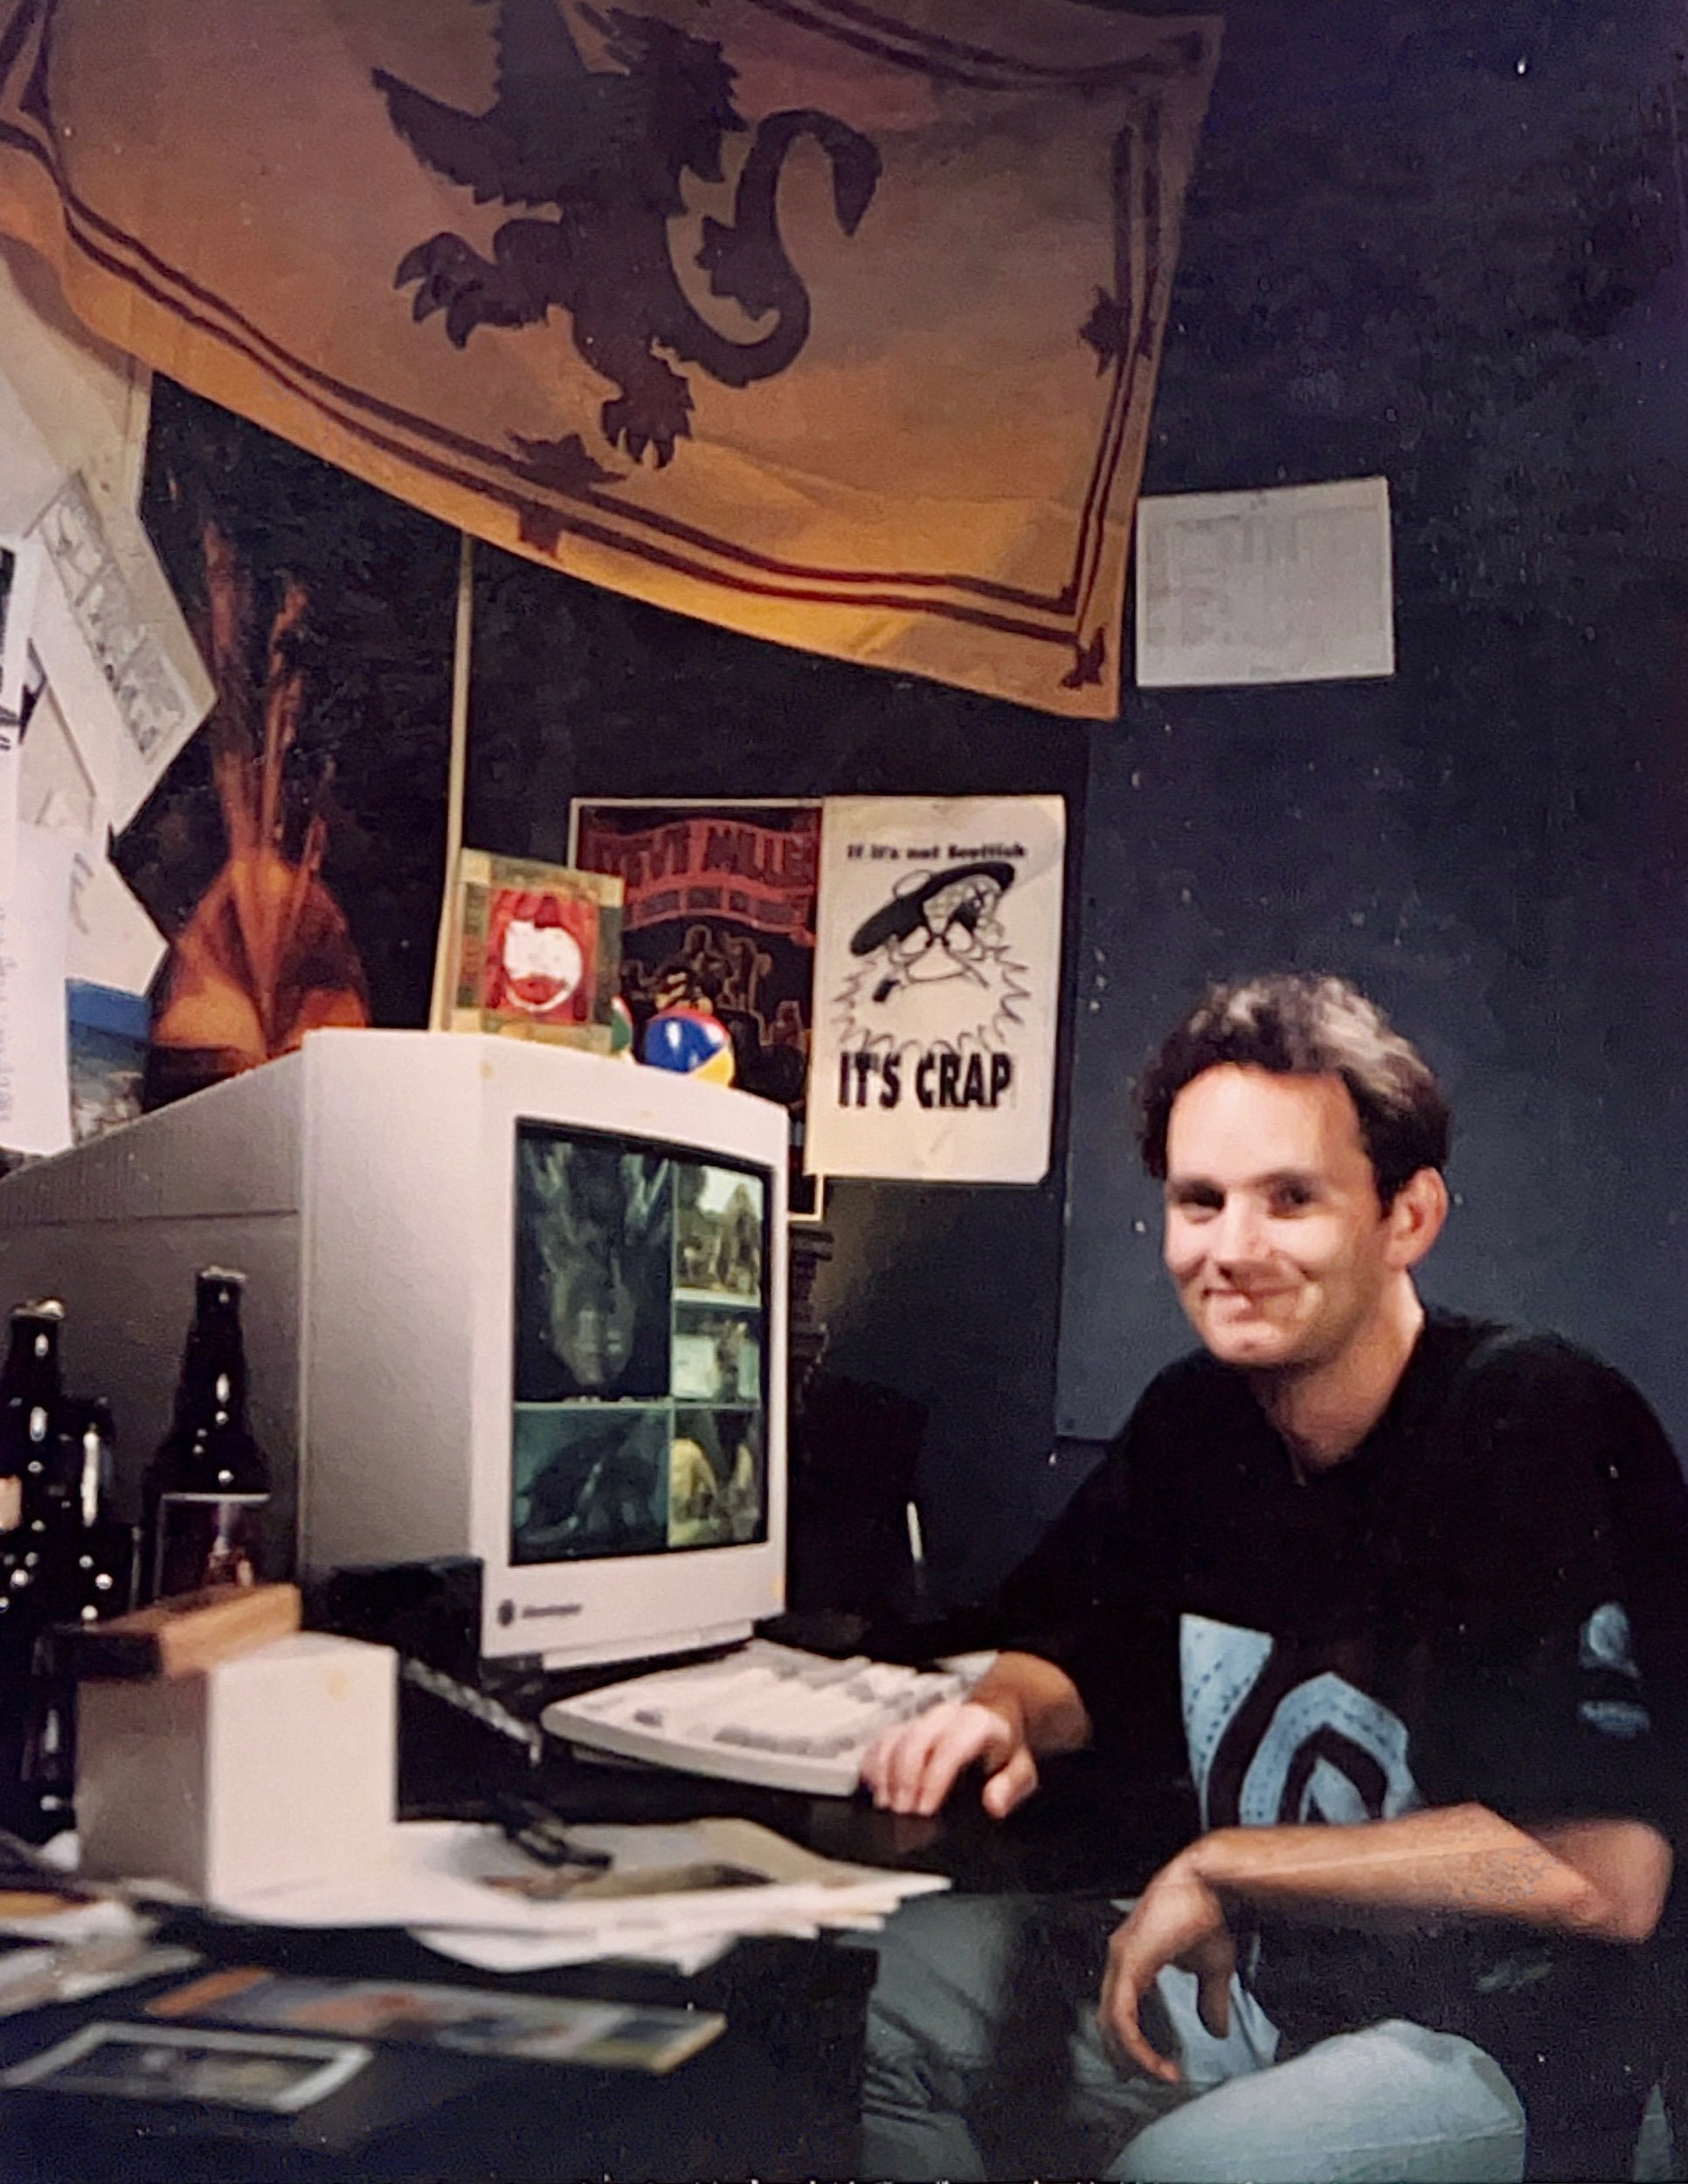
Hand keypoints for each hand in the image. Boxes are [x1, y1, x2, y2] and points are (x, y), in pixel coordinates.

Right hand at [859, 1698, 1037, 1817]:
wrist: (992, 1720)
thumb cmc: (1004, 1750)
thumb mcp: (1021, 1768)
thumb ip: (1011, 1785)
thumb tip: (994, 1803)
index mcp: (975, 1724)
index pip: (949, 1748)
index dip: (934, 1779)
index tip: (925, 1810)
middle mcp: (944, 1717)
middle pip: (913, 1742)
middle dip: (904, 1781)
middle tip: (903, 1816)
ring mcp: (921, 1720)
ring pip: (891, 1740)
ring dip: (885, 1776)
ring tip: (888, 1808)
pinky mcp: (903, 1728)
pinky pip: (879, 1743)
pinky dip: (873, 1767)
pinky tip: (877, 1791)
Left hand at [1099, 1851, 1235, 2083]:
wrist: (1210, 1883)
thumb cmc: (1209, 1914)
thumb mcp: (1214, 1968)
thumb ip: (1210, 1999)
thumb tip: (1217, 2031)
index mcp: (1134, 1957)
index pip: (1118, 2006)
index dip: (1127, 2039)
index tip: (1146, 2065)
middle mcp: (1120, 1958)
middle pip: (1107, 2017)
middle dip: (1122, 2054)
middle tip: (1138, 2079)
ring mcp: (1121, 1958)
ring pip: (1111, 2022)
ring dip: (1132, 2056)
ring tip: (1156, 2075)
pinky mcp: (1129, 1962)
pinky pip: (1121, 2016)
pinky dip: (1135, 2044)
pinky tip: (1153, 2061)